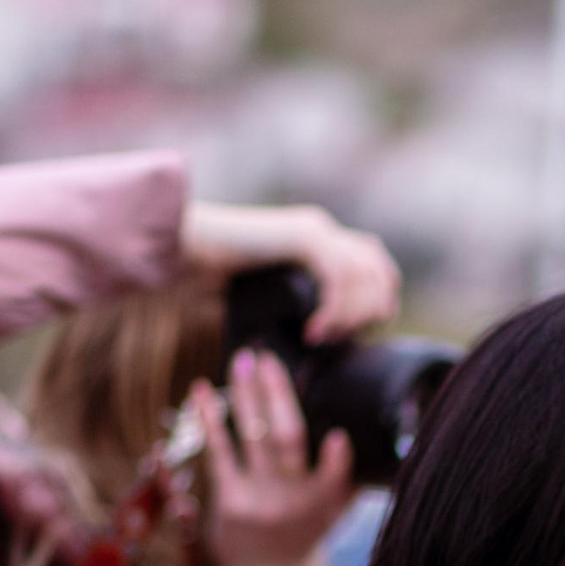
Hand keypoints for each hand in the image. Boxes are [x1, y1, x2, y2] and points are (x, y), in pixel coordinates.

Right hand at [180, 202, 400, 341]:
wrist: (184, 250)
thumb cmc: (215, 274)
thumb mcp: (270, 290)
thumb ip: (299, 300)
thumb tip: (321, 336)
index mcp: (318, 235)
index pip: (375, 261)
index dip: (380, 296)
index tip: (364, 329)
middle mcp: (321, 228)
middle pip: (377, 269)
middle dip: (371, 309)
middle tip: (343, 338)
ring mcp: (313, 228)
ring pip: (361, 276)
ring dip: (349, 316)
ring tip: (322, 338)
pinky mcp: (302, 236)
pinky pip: (338, 278)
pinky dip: (333, 311)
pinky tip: (314, 331)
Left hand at [191, 351, 357, 565]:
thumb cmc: (304, 534)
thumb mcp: (335, 513)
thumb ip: (348, 479)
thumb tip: (363, 433)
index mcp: (322, 502)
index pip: (334, 478)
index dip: (337, 461)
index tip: (338, 436)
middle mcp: (290, 500)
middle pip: (288, 439)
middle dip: (279, 394)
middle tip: (270, 357)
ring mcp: (257, 498)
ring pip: (253, 437)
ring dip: (246, 394)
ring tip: (243, 360)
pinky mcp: (228, 499)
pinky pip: (219, 451)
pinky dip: (211, 419)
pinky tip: (202, 390)